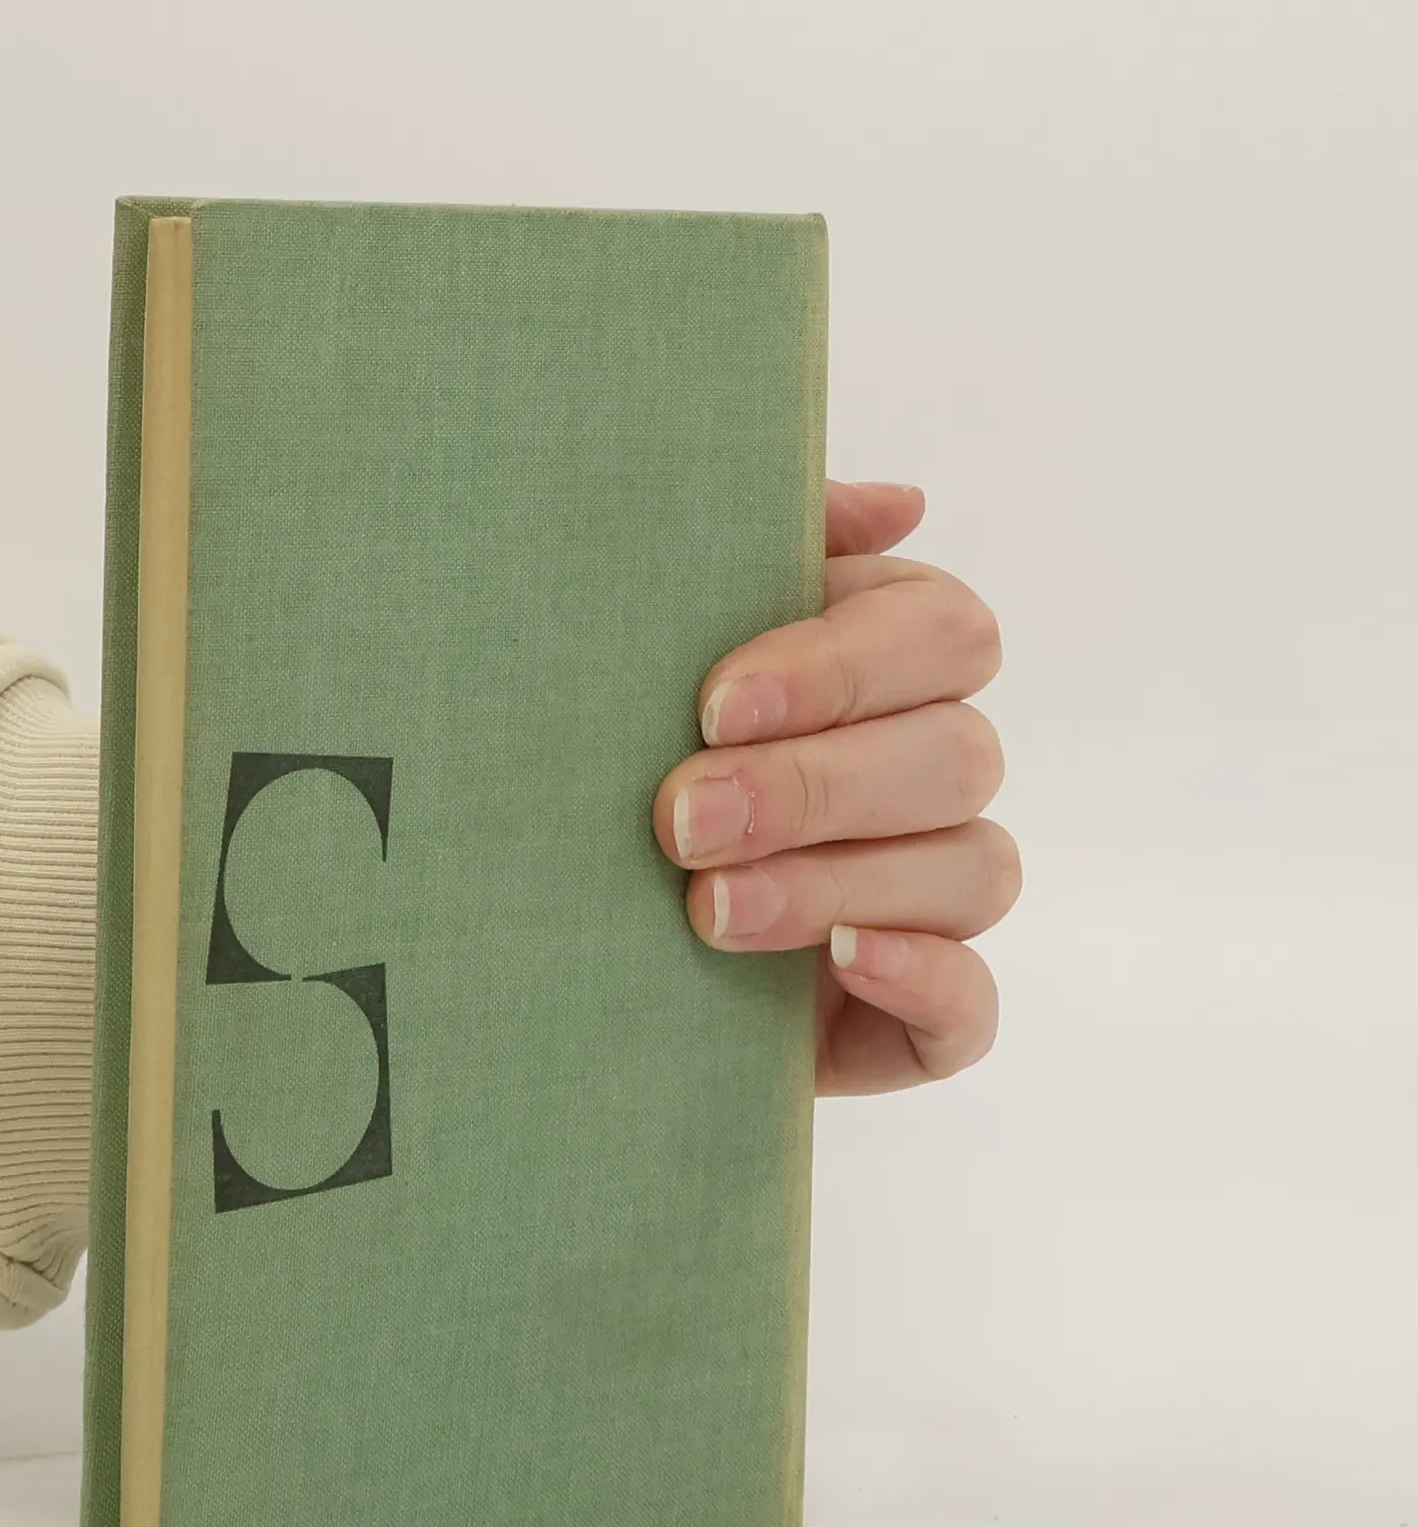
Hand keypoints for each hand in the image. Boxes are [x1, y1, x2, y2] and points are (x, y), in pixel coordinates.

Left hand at [652, 480, 1019, 1094]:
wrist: (557, 938)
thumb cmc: (612, 765)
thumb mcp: (651, 651)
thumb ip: (754, 556)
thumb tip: (896, 503)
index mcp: (886, 671)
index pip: (941, 634)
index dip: (844, 666)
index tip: (714, 706)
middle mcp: (926, 779)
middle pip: (958, 755)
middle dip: (816, 786)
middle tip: (681, 821)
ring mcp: (932, 901)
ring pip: (973, 871)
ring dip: (841, 882)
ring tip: (710, 909)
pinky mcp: (917, 1018)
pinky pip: (974, 1005)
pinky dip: (925, 980)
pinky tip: (847, 958)